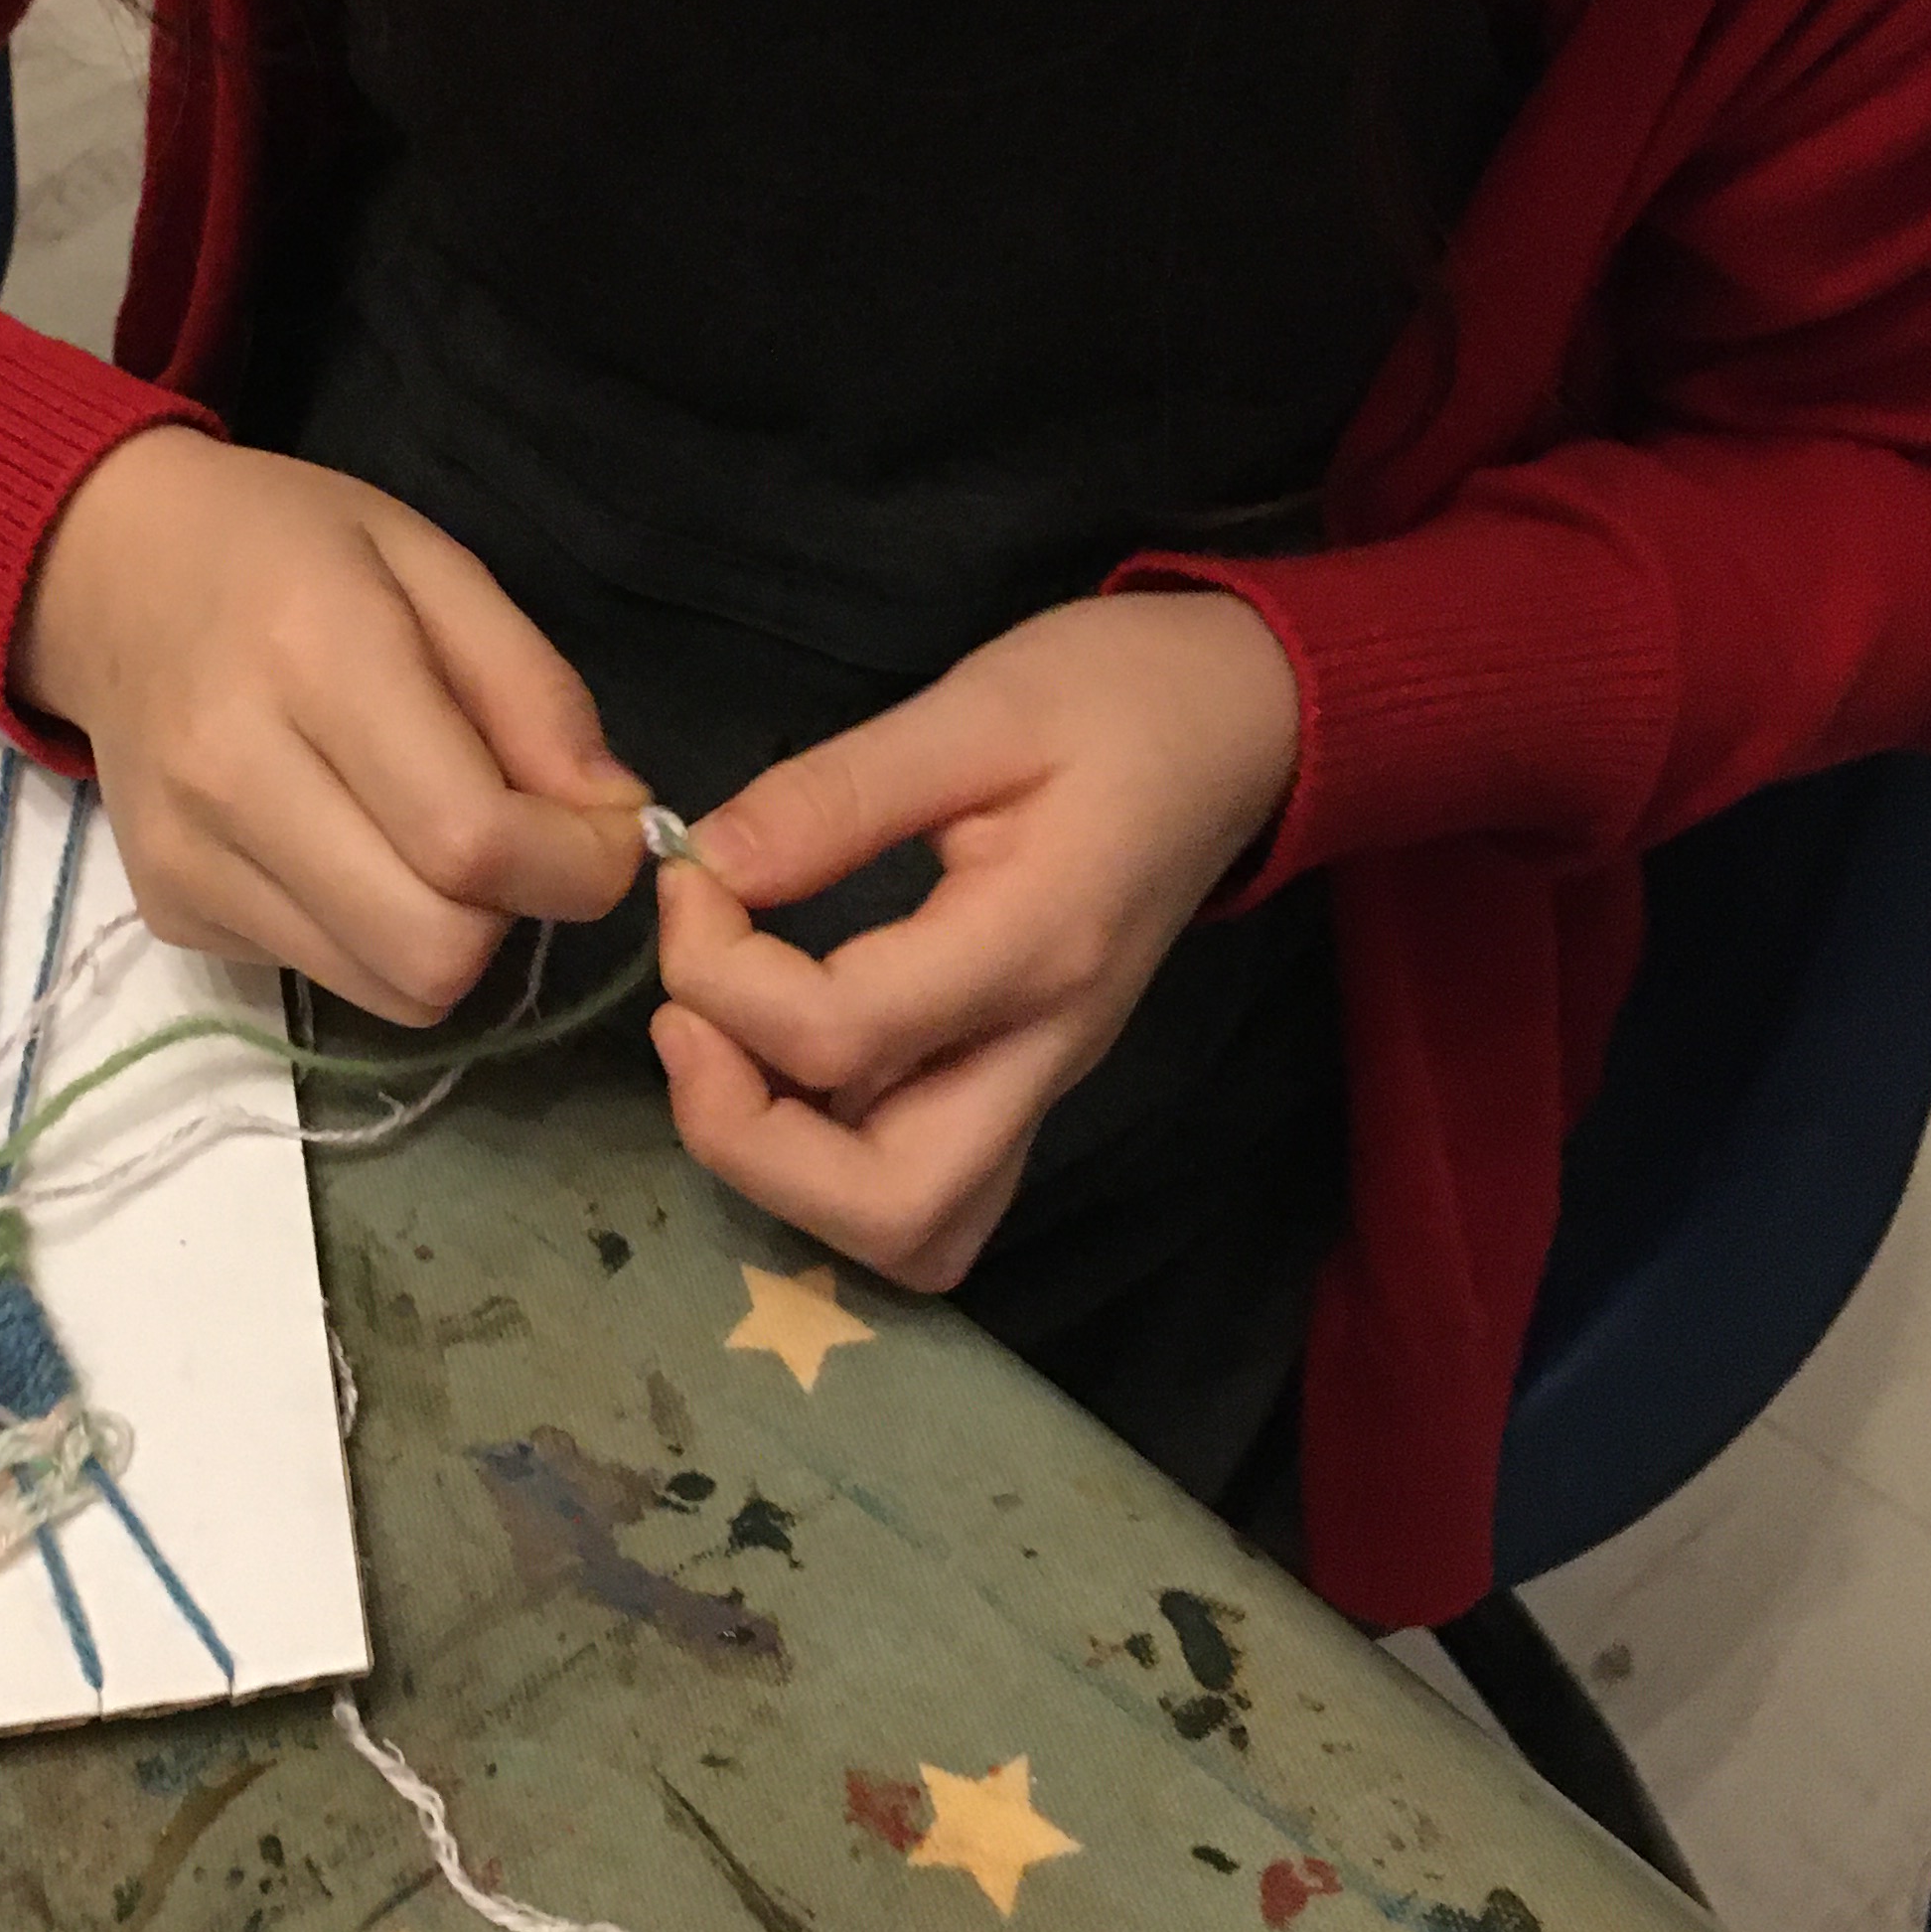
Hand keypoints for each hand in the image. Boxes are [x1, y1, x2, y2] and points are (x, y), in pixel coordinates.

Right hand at [12, 427, 648, 1021]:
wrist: (106, 573)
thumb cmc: (287, 550)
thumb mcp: (433, 566)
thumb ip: (536, 692)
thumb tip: (616, 819)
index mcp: (315, 655)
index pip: (472, 841)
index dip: (578, 866)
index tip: (607, 831)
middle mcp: (233, 773)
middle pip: (434, 948)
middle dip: (515, 914)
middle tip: (519, 841)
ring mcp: (189, 858)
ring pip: (390, 989)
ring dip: (450, 935)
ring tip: (432, 839)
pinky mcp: (169, 913)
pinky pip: (329, 979)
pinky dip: (376, 936)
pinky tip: (351, 848)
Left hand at [651, 592, 1301, 1290]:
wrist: (1242, 723)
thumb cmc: (1117, 697)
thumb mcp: (979, 703)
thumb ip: (838, 792)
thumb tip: (707, 863)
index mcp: (1033, 946)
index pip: (840, 1035)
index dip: (720, 974)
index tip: (691, 882)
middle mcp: (1044, 1051)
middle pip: (891, 1209)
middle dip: (744, 1139)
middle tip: (688, 1020)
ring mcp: (1041, 1086)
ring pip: (913, 1234)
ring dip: (785, 1175)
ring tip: (725, 1049)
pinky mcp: (1025, 1088)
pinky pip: (927, 1197)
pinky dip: (828, 1169)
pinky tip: (780, 1067)